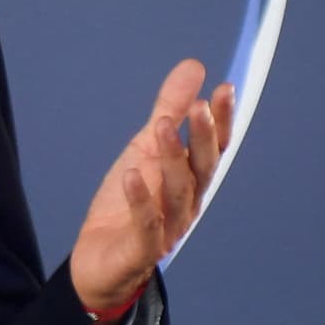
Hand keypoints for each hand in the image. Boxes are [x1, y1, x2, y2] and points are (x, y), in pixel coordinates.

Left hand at [69, 60, 232, 315]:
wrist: (100, 259)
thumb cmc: (128, 202)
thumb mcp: (144, 148)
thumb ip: (169, 109)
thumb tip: (194, 66)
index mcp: (191, 179)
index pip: (213, 147)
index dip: (221, 121)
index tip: (225, 88)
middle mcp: (187, 203)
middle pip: (202, 169)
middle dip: (202, 138)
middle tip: (199, 107)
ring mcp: (167, 228)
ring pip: (178, 193)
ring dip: (171, 160)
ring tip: (160, 126)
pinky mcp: (142, 249)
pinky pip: (146, 224)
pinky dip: (141, 200)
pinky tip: (132, 176)